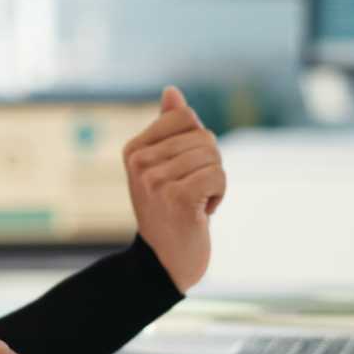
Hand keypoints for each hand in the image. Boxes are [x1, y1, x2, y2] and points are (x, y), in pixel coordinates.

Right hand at [123, 85, 225, 291]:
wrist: (164, 262)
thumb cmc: (169, 211)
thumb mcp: (164, 166)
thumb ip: (168, 128)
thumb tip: (172, 91)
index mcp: (134, 150)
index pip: (185, 117)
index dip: (198, 142)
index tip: (184, 170)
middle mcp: (140, 162)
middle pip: (203, 137)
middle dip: (210, 164)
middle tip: (192, 192)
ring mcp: (156, 180)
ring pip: (213, 156)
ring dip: (214, 183)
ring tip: (195, 204)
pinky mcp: (178, 198)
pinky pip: (218, 176)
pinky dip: (219, 195)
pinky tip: (202, 213)